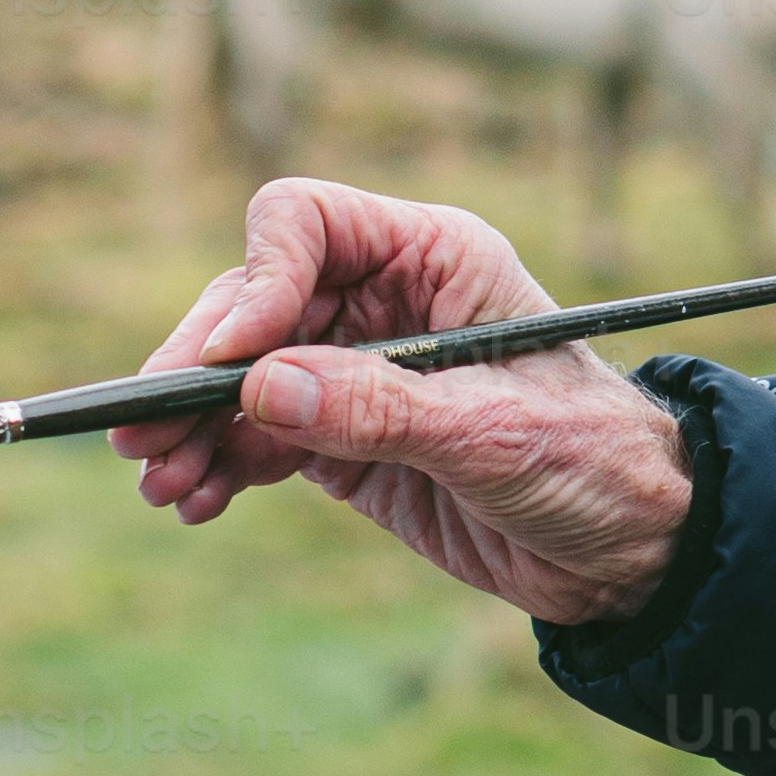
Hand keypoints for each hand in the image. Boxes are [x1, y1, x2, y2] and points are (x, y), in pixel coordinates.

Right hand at [128, 177, 695, 626]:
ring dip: (191, 426)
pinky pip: (256, 435)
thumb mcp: (492, 434)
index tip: (230, 360)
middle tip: (143, 431)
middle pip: (253, 303)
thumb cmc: (595, 462)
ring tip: (163, 483)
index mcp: (433, 257)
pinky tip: (197, 503)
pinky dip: (218, 464)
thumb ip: (377, 410)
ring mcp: (355, 370)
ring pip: (241, 376)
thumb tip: (260, 387)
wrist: (632, 551)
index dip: (256, 281)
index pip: (307, 224)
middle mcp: (384, 300)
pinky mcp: (341, 439)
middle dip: (196, 367)